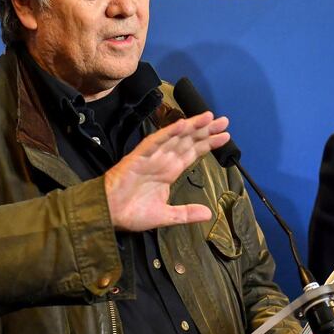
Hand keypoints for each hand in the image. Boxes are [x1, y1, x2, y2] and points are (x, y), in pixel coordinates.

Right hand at [105, 112, 229, 231]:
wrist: (109, 214)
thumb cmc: (132, 213)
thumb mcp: (166, 216)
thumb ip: (186, 214)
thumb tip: (208, 214)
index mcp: (169, 172)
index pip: (193, 153)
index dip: (208, 144)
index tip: (225, 136)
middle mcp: (163, 161)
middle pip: (188, 141)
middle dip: (206, 131)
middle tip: (224, 121)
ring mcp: (151, 157)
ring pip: (174, 138)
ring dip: (191, 126)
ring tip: (208, 117)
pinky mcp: (138, 158)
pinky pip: (154, 142)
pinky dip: (167, 133)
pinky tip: (181, 125)